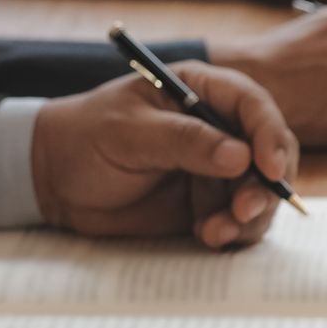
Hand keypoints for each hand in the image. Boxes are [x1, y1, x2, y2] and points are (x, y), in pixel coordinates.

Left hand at [33, 64, 298, 249]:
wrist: (55, 181)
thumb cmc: (85, 139)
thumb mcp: (128, 132)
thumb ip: (183, 141)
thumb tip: (240, 157)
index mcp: (203, 92)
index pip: (255, 107)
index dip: (270, 136)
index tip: (269, 169)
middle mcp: (221, 129)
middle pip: (272, 153)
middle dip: (267, 185)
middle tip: (245, 210)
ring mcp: (219, 169)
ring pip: (263, 192)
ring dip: (251, 216)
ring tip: (217, 232)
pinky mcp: (211, 203)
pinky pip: (242, 221)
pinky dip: (235, 233)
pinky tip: (207, 236)